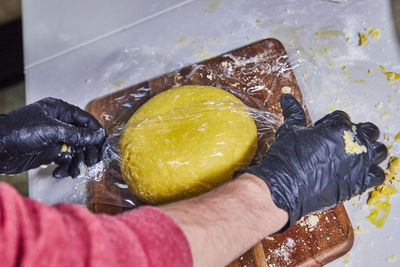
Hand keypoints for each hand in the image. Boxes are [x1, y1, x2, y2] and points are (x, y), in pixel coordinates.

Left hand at [0, 97, 105, 177]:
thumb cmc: (19, 132)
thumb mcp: (52, 131)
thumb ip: (77, 134)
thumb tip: (98, 135)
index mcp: (60, 110)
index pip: (86, 120)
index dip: (96, 133)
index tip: (103, 146)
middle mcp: (59, 123)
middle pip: (83, 137)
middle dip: (87, 151)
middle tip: (91, 163)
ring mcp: (54, 138)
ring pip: (75, 150)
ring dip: (77, 162)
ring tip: (74, 172)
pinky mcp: (48, 151)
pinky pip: (64, 159)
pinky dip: (64, 167)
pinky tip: (59, 173)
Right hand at [238, 94, 387, 230]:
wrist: (284, 185)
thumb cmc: (287, 157)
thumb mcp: (290, 130)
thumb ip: (294, 112)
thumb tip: (286, 97)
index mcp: (338, 127)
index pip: (343, 117)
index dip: (331, 124)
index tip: (323, 133)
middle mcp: (354, 143)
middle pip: (369, 131)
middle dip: (357, 134)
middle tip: (341, 143)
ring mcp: (359, 164)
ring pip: (379, 151)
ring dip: (370, 152)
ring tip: (354, 157)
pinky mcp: (359, 183)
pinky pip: (378, 175)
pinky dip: (371, 173)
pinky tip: (357, 173)